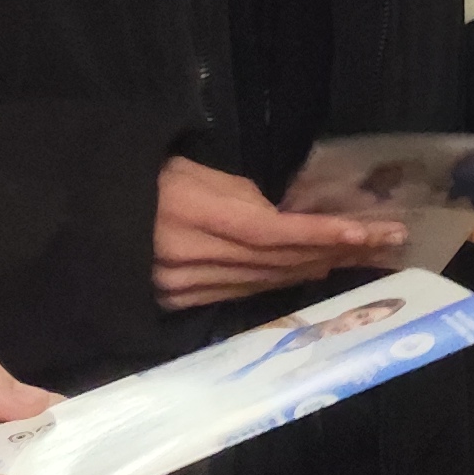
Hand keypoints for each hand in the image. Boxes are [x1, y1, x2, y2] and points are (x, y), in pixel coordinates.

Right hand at [152, 152, 389, 312]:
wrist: (91, 215)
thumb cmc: (147, 180)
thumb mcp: (192, 172)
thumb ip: (242, 198)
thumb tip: (284, 219)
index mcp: (189, 212)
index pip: (267, 231)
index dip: (316, 233)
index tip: (361, 231)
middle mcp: (186, 257)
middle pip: (274, 260)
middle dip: (333, 250)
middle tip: (382, 241)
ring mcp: (181, 285)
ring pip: (262, 281)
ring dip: (314, 268)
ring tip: (360, 255)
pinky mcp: (177, 303)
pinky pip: (240, 293)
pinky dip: (279, 282)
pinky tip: (312, 271)